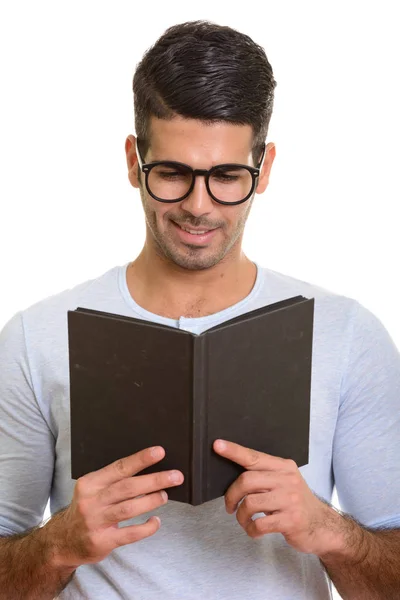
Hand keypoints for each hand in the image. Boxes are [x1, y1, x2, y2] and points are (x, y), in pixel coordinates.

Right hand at [48, 447, 183, 567]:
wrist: (62, 541)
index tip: (159, 452)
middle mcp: (91, 501)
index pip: (119, 467)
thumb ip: (114, 480)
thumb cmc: (87, 509)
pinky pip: (130, 534)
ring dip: (151, 500)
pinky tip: (155, 521)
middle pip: (128, 487)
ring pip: (129, 508)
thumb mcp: (92, 489)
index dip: (141, 459)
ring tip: (165, 495)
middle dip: (155, 480)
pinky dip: (146, 528)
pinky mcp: (102, 541)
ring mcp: (96, 522)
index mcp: (90, 483)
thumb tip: (149, 469)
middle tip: (176, 476)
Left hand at [213, 439, 339, 555]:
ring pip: (250, 503)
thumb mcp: (284, 482)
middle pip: (246, 481)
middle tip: (230, 505)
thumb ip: (264, 476)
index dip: (234, 451)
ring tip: (244, 520)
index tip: (217, 445)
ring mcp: (290, 500)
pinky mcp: (291, 520)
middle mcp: (287, 479)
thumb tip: (234, 477)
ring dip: (241, 516)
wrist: (322, 526)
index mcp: (283, 466)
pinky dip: (251, 530)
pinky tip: (255, 530)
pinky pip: (259, 524)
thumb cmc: (296, 503)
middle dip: (231, 495)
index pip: (253, 457)